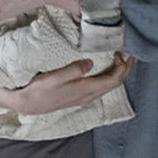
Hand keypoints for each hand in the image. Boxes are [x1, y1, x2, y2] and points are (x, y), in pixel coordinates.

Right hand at [0, 54, 135, 114]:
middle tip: (128, 55)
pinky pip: (100, 87)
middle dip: (124, 70)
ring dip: (116, 73)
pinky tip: (103, 70)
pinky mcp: (79, 97)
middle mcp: (88, 96)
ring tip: (119, 60)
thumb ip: (74, 70)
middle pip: (114, 84)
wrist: (28, 104)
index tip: (122, 53)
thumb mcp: (55, 77)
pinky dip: (107, 77)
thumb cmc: (39, 90)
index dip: (122, 67)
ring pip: (108, 86)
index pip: (113, 80)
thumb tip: (91, 62)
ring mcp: (84, 98)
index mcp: (85, 89)